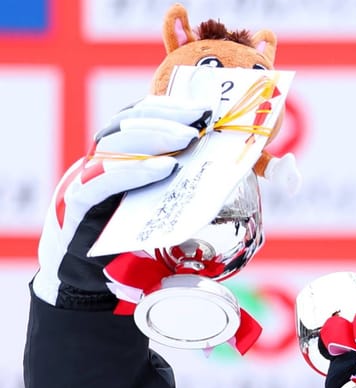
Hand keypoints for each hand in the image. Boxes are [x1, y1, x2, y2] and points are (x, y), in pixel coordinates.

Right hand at [33, 96, 212, 307]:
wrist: (88, 279)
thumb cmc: (130, 244)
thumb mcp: (165, 213)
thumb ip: (192, 193)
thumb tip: (245, 176)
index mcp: (117, 159)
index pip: (136, 120)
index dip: (166, 108)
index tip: (201, 108)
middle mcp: (97, 163)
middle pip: (125, 127)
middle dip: (164, 120)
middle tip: (198, 122)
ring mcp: (84, 181)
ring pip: (113, 147)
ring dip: (152, 139)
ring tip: (186, 139)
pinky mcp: (77, 205)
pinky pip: (101, 182)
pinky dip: (132, 172)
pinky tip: (161, 169)